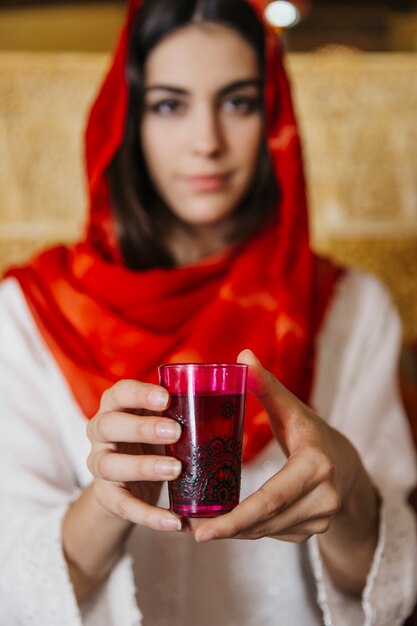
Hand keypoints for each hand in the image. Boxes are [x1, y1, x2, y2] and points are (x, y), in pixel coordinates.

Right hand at [86, 379, 182, 531]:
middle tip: (176, 431)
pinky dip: (149, 516)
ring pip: (110, 465)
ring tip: (176, 469)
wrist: (128, 478)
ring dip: (143, 467)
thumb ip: (181, 411)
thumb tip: (227, 408)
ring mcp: (99, 463)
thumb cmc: (152, 437)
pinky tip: (174, 522)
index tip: (166, 398)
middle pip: (109, 426)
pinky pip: (124, 506)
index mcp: (115, 405)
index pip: (120, 392)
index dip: (140, 394)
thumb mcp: (161, 419)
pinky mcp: (106, 495)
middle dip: (142, 428)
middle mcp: (100, 431)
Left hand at [192, 349, 370, 545]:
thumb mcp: (290, 408)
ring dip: (234, 532)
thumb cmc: (309, 431)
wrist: (344, 462)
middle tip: (189, 529)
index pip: (270, 498)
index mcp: (315, 465)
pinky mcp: (313, 531)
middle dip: (226, 528)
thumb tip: (243, 354)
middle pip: (265, 520)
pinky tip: (227, 523)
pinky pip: (274, 534)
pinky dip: (249, 531)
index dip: (235, 518)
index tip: (201, 529)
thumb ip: (266, 385)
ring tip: (199, 527)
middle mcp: (324, 497)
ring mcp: (321, 518)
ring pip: (266, 531)